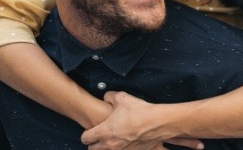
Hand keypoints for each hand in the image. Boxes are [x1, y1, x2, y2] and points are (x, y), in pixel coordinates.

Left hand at [81, 91, 202, 148]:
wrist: (157, 123)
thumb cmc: (139, 111)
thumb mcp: (122, 98)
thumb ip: (110, 97)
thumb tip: (106, 97)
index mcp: (105, 132)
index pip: (85, 138)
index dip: (86, 133)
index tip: (91, 129)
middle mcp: (110, 145)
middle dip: (93, 143)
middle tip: (99, 135)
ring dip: (105, 147)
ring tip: (112, 138)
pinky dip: (120, 149)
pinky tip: (125, 140)